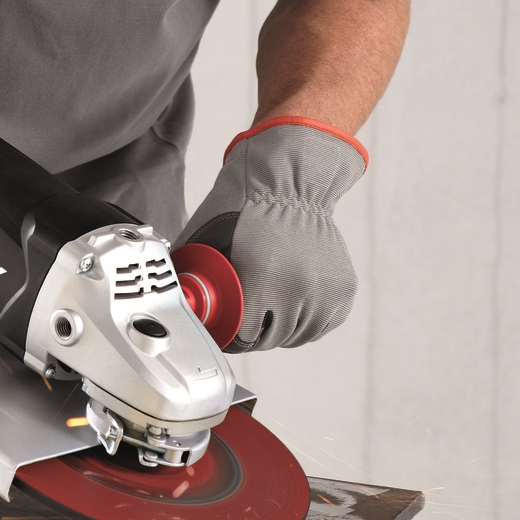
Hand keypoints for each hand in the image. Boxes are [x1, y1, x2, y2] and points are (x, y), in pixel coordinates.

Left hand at [178, 118, 365, 357]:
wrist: (290, 180)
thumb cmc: (243, 206)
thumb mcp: (205, 240)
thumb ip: (191, 276)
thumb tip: (177, 305)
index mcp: (261, 280)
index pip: (244, 337)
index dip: (229, 335)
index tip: (224, 329)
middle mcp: (297, 289)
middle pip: (270, 339)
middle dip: (253, 333)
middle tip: (243, 319)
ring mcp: (325, 291)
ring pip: (296, 336)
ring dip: (280, 328)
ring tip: (267, 308)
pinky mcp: (342, 290)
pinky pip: (320, 324)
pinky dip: (304, 319)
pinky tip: (290, 302)